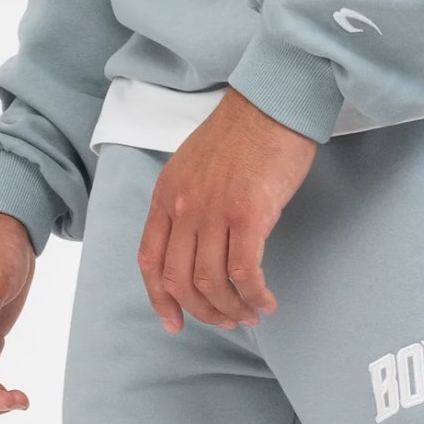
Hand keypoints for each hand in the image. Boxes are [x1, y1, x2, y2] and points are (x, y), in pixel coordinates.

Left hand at [138, 88, 316, 332]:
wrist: (273, 101)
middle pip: (181, 281)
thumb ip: (188, 205)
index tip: (175, 323)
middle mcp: (184, 207)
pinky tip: (266, 301)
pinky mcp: (248, 215)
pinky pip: (244, 272)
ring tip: (251, 314)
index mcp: (166, 196)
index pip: (150, 261)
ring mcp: (214, 212)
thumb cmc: (242, 132)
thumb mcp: (194, 166)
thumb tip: (198, 246)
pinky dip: (254, 295)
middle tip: (227, 321)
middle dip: (204, 312)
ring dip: (232, 308)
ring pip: (212, 283)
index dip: (160, 300)